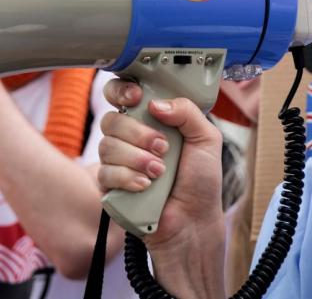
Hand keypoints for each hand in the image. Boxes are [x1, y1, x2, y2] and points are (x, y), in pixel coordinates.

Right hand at [97, 79, 224, 251]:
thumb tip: (156, 104)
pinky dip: (128, 178)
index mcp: (150, 120)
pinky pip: (104, 173)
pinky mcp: (110, 186)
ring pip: (106, 146)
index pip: (122, 94)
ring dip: (136, 158)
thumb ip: (187, 112)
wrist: (194, 220)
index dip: (122, 91)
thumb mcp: (206, 139)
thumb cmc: (200, 180)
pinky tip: (146, 186)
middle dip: (138, 133)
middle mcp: (130, 138)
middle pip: (111, 119)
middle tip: (163, 147)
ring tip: (159, 172)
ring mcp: (118, 162)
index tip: (137, 97)